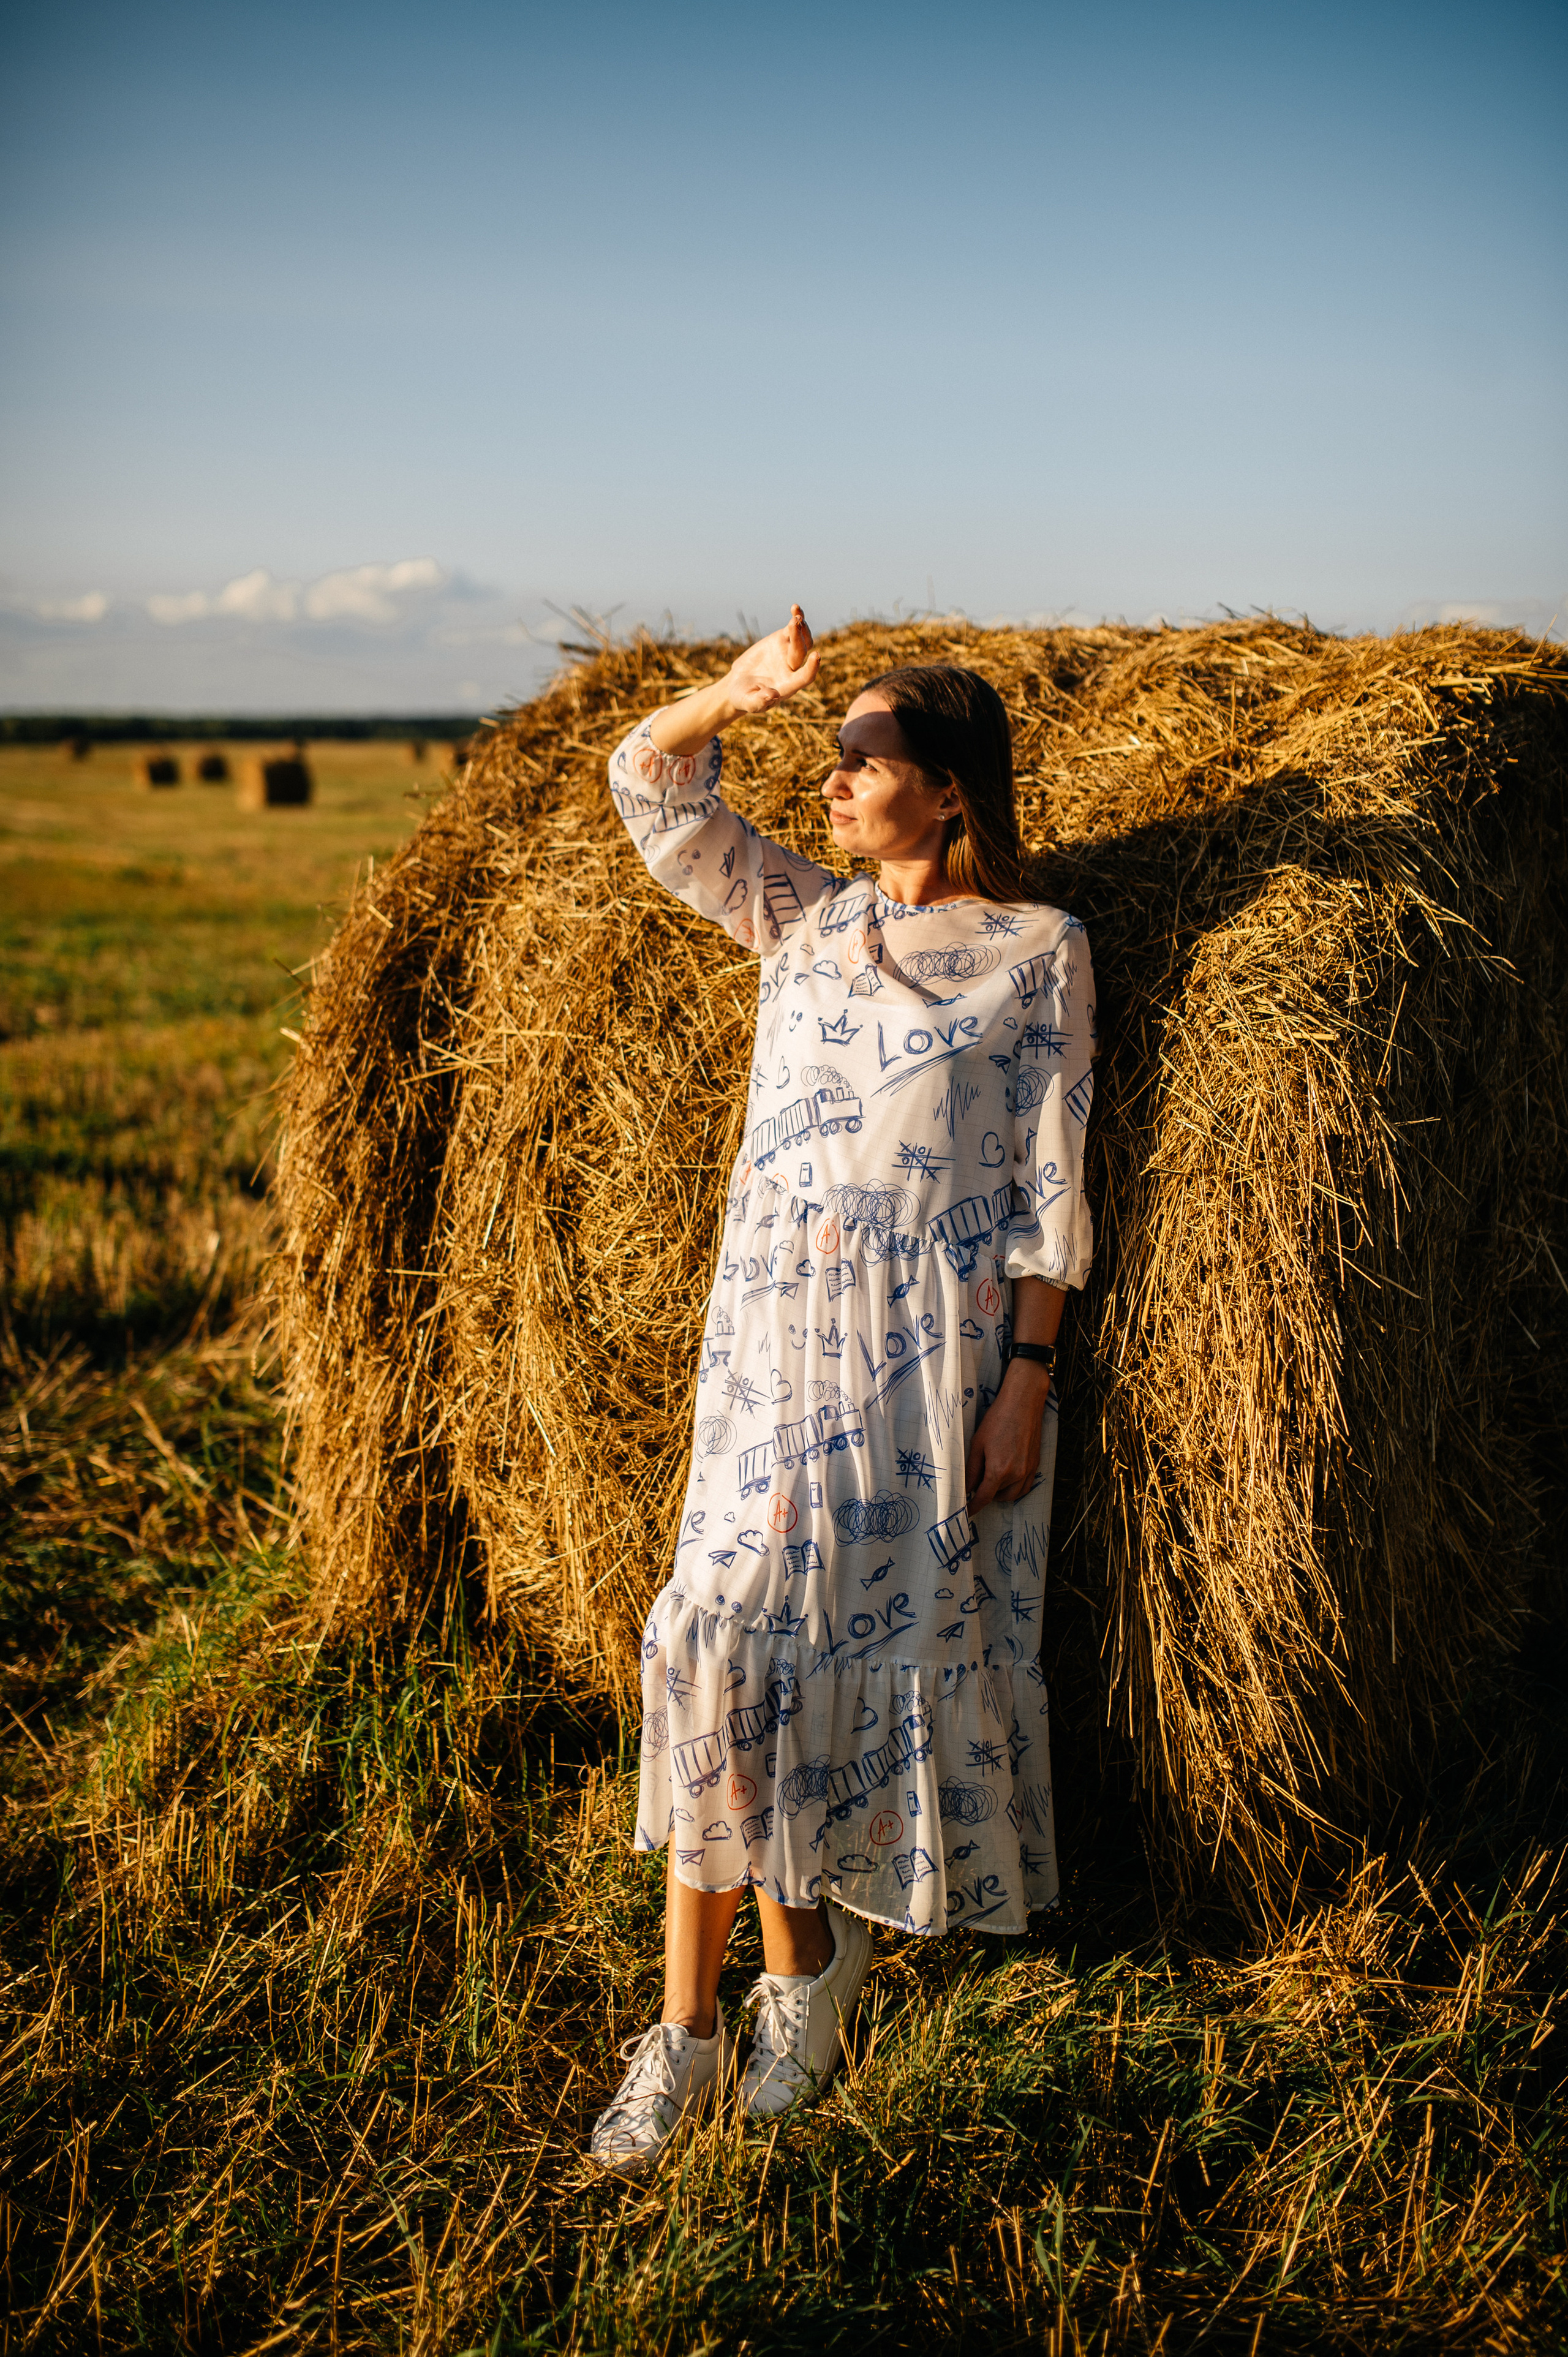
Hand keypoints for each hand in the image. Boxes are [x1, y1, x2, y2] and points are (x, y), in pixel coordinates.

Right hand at [648, 604, 818, 756]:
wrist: (738, 685)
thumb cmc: (744, 698)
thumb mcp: (748, 702)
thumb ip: (759, 701)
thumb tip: (772, 695)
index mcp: (788, 685)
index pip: (805, 677)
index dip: (812, 668)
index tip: (816, 656)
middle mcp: (792, 668)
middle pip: (801, 652)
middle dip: (798, 638)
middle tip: (792, 624)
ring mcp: (788, 653)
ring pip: (802, 639)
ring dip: (801, 627)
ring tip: (795, 614)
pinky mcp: (781, 641)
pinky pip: (792, 628)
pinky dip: (796, 618)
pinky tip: (795, 607)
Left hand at [966, 1363, 1048, 1508]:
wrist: (1023, 1403)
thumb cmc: (998, 1419)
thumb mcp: (978, 1444)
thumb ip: (972, 1469)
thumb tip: (967, 1487)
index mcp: (999, 1470)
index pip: (984, 1497)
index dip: (974, 1506)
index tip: (967, 1511)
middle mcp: (1016, 1474)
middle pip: (998, 1497)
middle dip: (986, 1496)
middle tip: (976, 1485)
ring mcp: (1029, 1470)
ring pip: (1013, 1495)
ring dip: (1001, 1494)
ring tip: (991, 1482)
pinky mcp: (1036, 1464)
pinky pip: (1025, 1487)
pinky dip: (1015, 1489)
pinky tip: (1007, 1480)